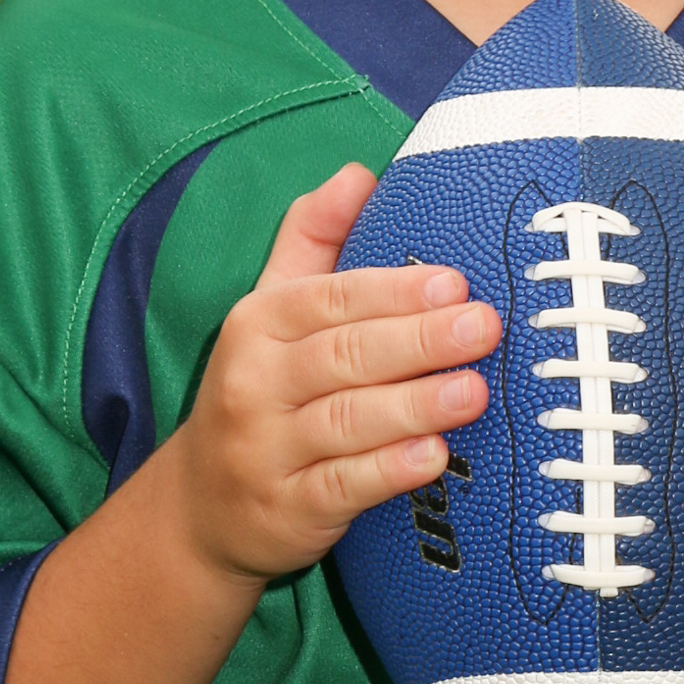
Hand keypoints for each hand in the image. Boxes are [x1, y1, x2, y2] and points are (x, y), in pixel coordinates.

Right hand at [164, 162, 501, 587]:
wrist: (200, 506)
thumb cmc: (261, 391)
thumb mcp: (271, 310)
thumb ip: (312, 240)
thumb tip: (358, 174)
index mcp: (258, 324)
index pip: (330, 299)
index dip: (393, 291)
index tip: (454, 282)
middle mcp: (253, 383)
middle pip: (344, 356)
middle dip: (418, 341)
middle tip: (482, 328)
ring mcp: (265, 450)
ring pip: (346, 422)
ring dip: (414, 405)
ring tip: (474, 391)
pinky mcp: (286, 509)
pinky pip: (341, 487)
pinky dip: (387, 471)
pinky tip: (433, 456)